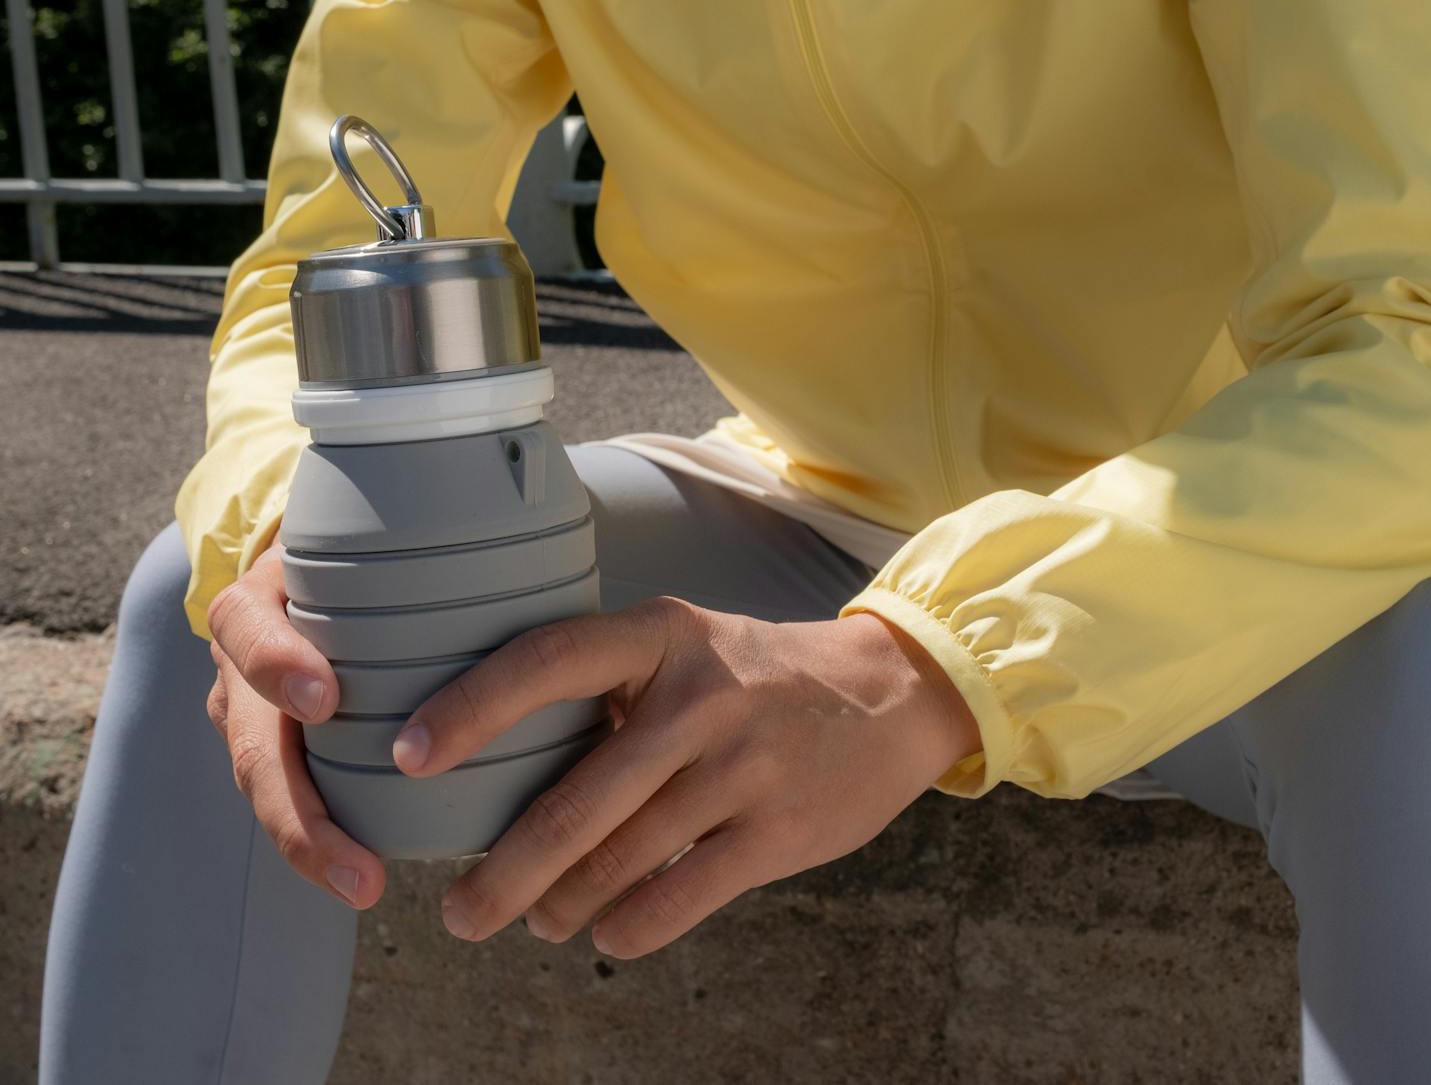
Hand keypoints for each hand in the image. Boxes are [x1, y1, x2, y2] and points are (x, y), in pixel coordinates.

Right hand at [204, 535, 385, 909]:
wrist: (312, 574)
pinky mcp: (282, 748)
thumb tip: (529, 526)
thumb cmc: (360, 559)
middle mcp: (245, 668)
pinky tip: (368, 874)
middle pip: (255, 746)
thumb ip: (422, 542)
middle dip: (300, 816)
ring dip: (313, 843)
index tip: (326, 701)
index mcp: (262, 604)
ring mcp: (255, 715)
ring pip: (269, 787)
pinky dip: (328, 838)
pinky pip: (298, 797)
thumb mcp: (369, 540)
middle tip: (358, 870)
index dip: (277, 664)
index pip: (248, 628)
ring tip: (364, 885)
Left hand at [392, 597, 980, 957]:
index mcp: (660, 634)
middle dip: (504, 873)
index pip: (546, 661)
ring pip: (620, 862)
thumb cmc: (756, 678)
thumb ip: (607, 687)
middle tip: (458, 912)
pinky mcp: (779, 829)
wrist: (889, 695)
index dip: (470, 709)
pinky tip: (606, 932)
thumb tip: (492, 766)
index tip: (404, 756)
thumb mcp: (684, 647)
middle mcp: (699, 695)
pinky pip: (678, 897)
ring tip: (535, 923)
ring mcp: (743, 765)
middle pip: (574, 802)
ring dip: (561, 907)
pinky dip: (627, 927)